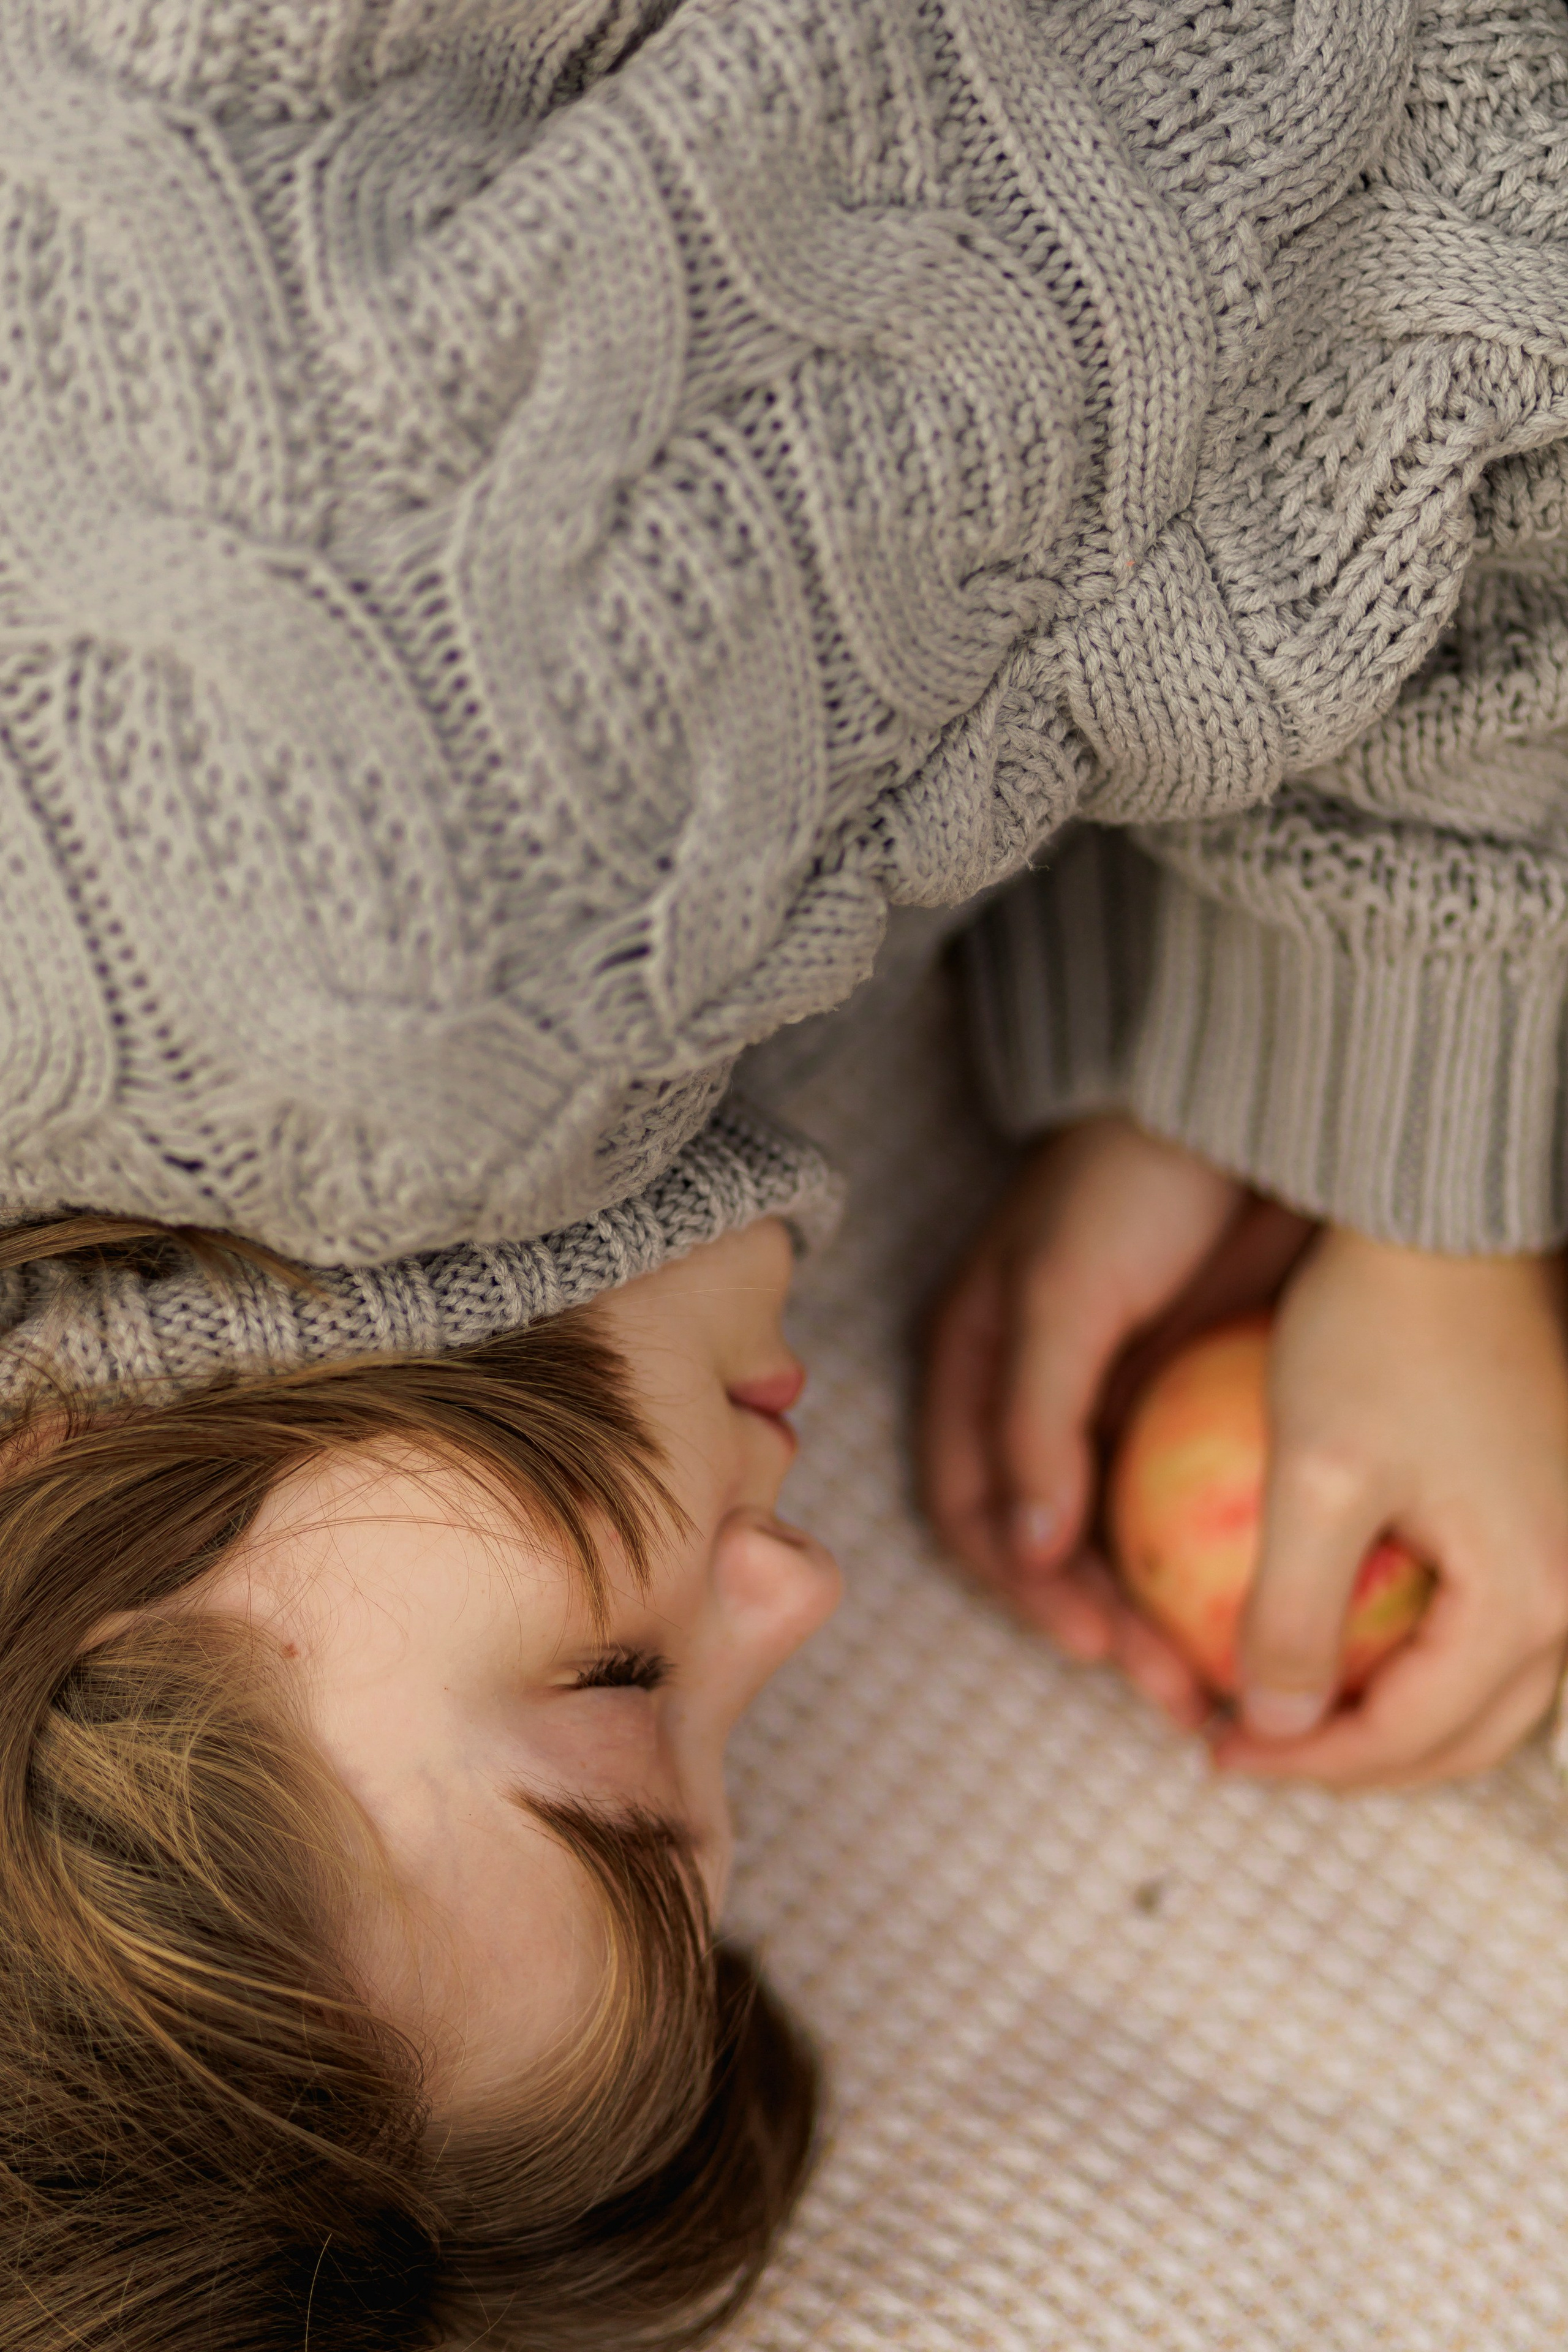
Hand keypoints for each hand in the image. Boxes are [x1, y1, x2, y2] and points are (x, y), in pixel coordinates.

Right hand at [921, 1114, 1309, 1724]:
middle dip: (1094, 1624)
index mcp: (975, 1374)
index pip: (974, 1511)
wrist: (1246, 1114)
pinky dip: (1206, 1571)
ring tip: (1208, 1679)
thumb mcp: (1065, 1295)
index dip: (1019, 1587)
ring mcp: (1117, 1412)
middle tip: (1167, 1686)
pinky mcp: (1191, 1410)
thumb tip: (1025, 1551)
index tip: (1088, 1640)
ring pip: (1119, 1545)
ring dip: (1150, 1618)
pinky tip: (1249, 1614)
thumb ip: (1035, 1418)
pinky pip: (1189, 1512)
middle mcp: (1037, 1406)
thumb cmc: (1130, 1186)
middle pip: (1047, 1548)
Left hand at [1215, 1229, 1567, 1786]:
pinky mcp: (1551, 1509)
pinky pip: (1492, 1627)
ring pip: (1485, 1690)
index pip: (1412, 1734)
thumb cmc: (1374, 1335)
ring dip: (1393, 1719)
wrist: (1441, 1226)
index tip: (1218, 1749)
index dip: (1308, 1761)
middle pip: (1465, 1736)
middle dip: (1355, 1761)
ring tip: (1291, 1712)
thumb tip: (1275, 1725)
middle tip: (1251, 1749)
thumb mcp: (1314, 1478)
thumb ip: (1296, 1614)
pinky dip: (1421, 1660)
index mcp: (1530, 1595)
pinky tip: (1345, 1642)